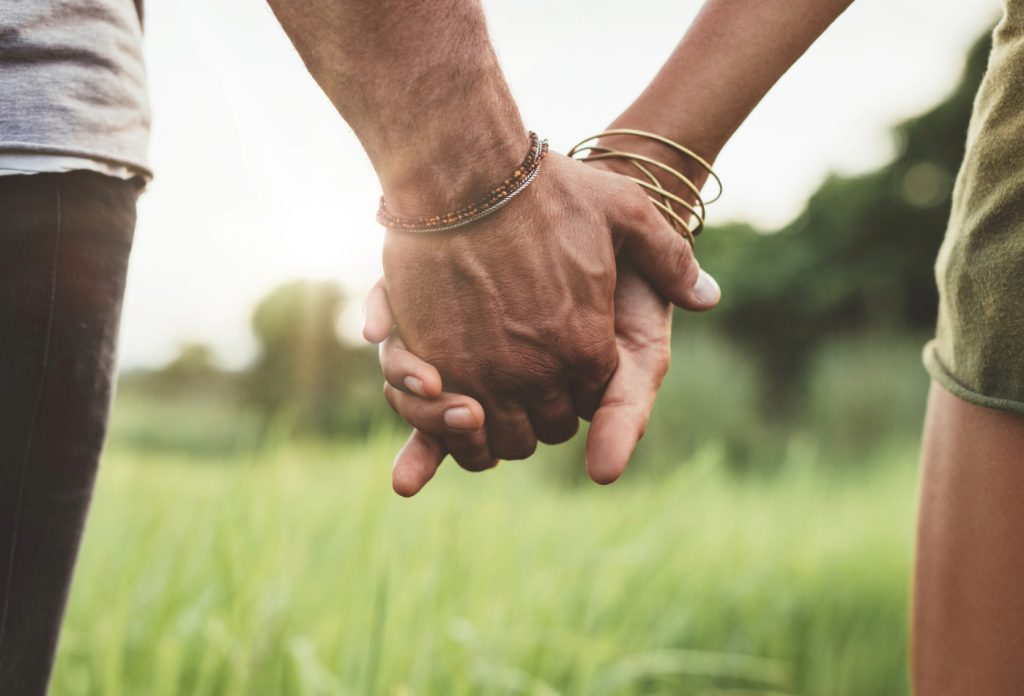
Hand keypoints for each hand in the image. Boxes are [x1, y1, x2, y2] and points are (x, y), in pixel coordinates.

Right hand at [380, 151, 716, 461]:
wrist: (462, 173)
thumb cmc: (545, 190)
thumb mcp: (625, 211)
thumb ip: (670, 260)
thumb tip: (709, 298)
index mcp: (587, 344)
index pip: (592, 401)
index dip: (580, 388)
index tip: (565, 367)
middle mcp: (538, 372)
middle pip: (545, 429)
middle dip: (542, 412)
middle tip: (529, 385)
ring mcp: (482, 374)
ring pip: (498, 438)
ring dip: (497, 427)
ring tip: (490, 399)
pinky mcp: (432, 366)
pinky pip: (443, 424)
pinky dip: (448, 424)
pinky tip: (450, 400)